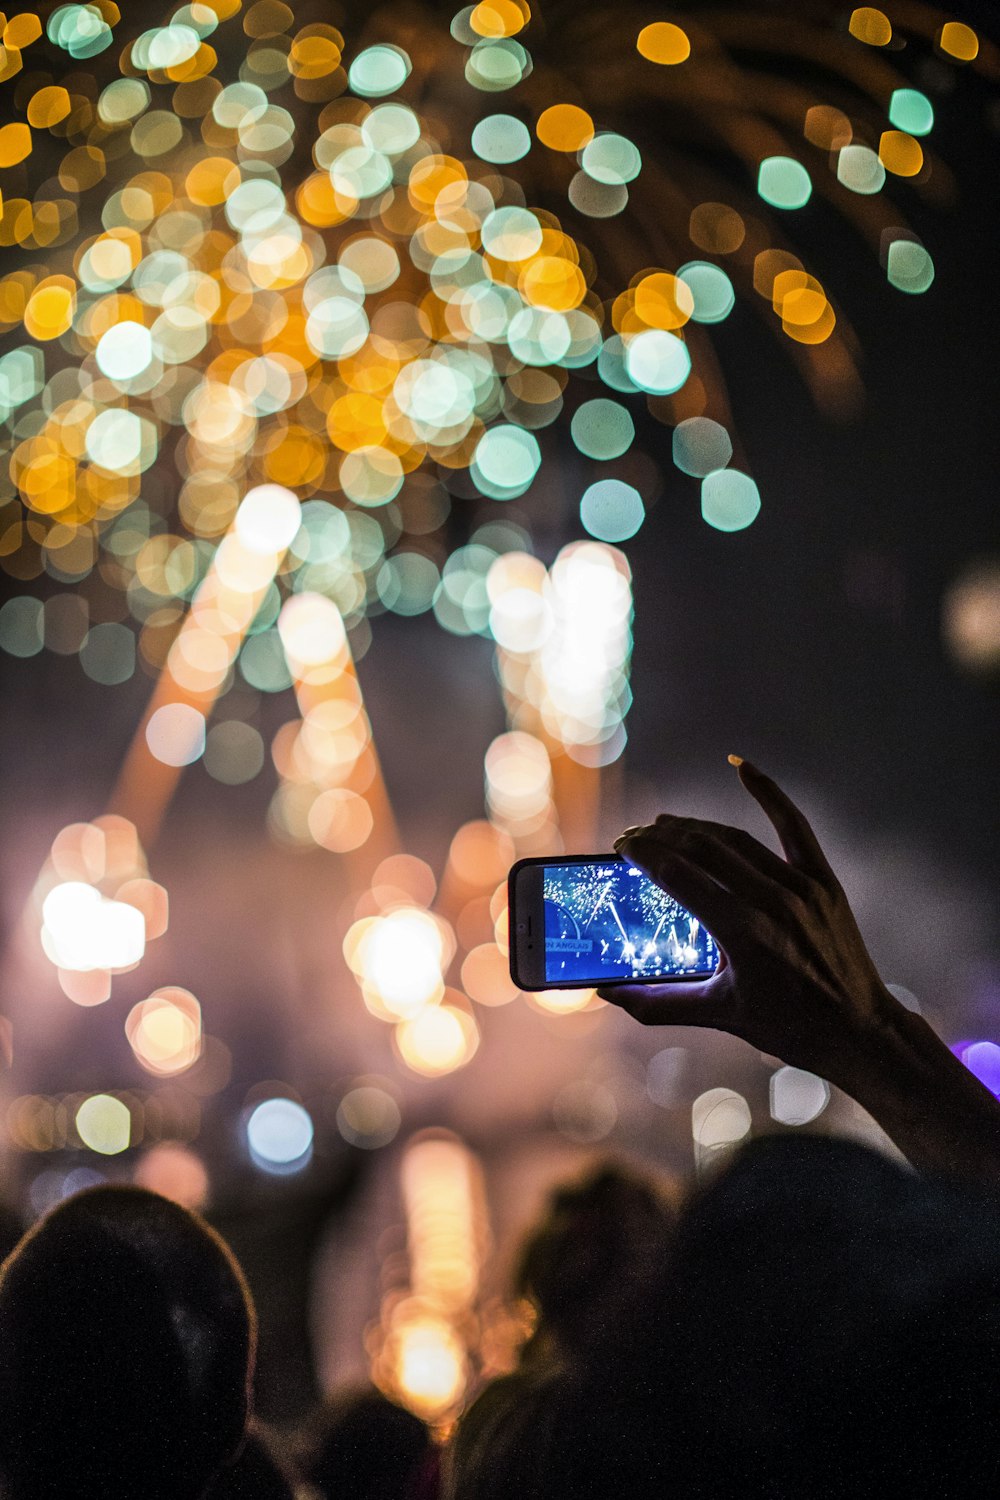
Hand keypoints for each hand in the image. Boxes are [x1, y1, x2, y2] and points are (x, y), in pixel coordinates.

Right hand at [599, 760, 896, 1087]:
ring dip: (695, 827)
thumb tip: (606, 992)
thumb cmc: (788, 1028)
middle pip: (702, 850)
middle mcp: (772, 902)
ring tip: (665, 825)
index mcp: (742, 933)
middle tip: (635, 838)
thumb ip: (657, 1002)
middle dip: (661, 838)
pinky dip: (769, 794)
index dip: (644, 855)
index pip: (679, 876)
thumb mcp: (718, 1015)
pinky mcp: (823, 881)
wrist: (859, 1030)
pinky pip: (794, 827)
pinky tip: (743, 768)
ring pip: (736, 840)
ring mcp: (801, 887)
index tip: (622, 847)